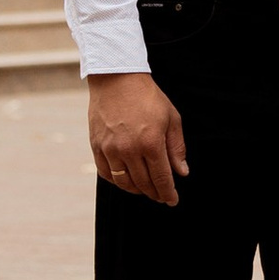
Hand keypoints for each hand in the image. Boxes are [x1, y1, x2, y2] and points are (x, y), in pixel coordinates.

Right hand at [89, 71, 186, 206]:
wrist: (117, 79)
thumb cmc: (147, 97)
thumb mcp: (171, 118)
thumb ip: (176, 148)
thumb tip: (181, 172)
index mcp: (151, 143)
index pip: (161, 178)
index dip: (168, 193)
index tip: (172, 200)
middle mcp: (129, 150)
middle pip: (143, 184)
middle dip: (155, 193)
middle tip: (161, 196)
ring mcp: (110, 149)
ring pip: (124, 182)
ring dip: (137, 190)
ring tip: (145, 189)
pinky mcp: (97, 146)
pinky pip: (106, 173)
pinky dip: (117, 181)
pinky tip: (126, 180)